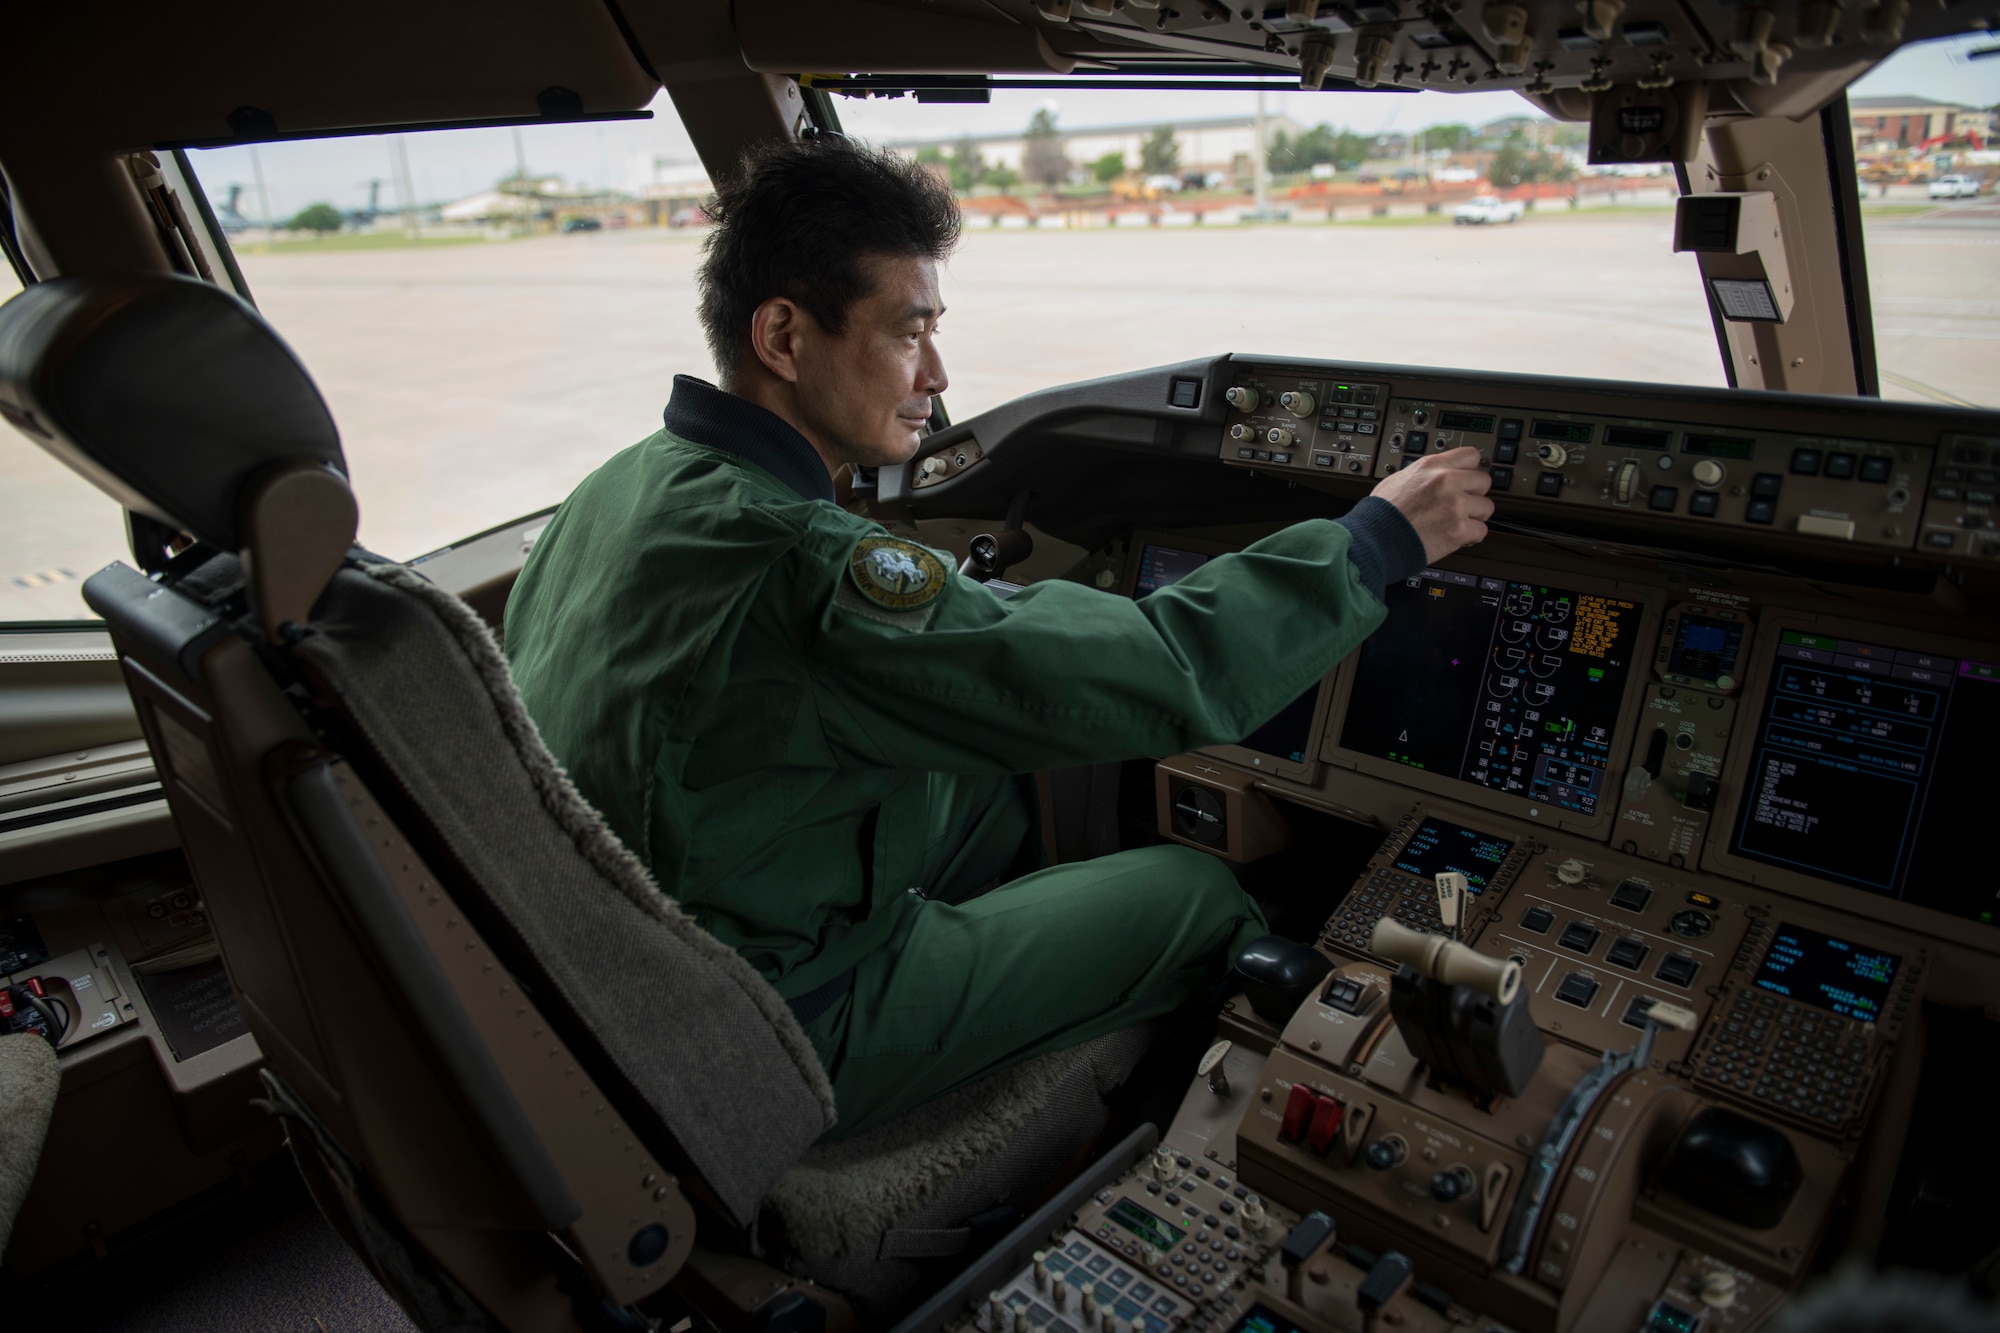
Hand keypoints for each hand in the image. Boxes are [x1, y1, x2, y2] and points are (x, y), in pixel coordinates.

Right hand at [1368, 447, 1494, 562]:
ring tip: (1458, 522)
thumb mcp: (1400, 478)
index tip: (1469, 477)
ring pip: (1487, 507)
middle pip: (1484, 480)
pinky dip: (1470, 536)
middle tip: (1464, 503)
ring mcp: (1455, 505)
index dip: (1470, 469)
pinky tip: (1457, 536)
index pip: (1471, 455)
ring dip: (1475, 516)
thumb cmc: (1381, 513)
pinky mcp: (1459, 529)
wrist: (1375, 539)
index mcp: (1432, 466)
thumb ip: (1425, 475)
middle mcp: (1447, 481)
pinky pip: (1481, 531)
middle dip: (1475, 493)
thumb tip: (1436, 476)